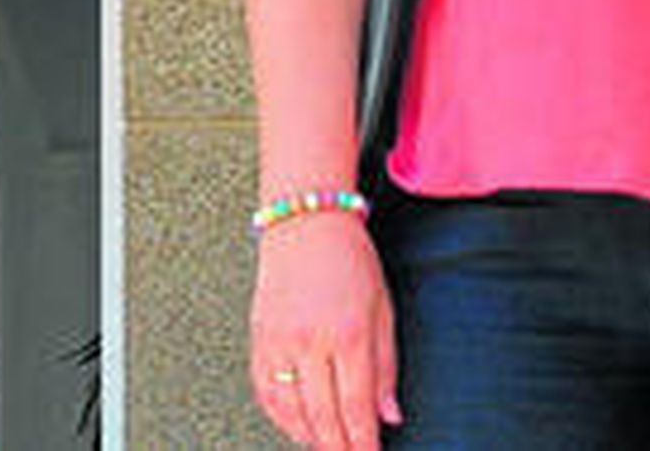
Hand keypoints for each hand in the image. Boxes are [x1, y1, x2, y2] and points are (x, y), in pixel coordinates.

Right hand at [250, 215, 400, 448]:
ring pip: (291, 412)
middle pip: (324, 417)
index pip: (357, 408)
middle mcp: (311, 340)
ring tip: (328, 445)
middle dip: (339, 448)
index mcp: (349, 333)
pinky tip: (297, 426)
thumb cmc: (350, 259)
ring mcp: (280, 340)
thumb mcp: (383, 308)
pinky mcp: (259, 337)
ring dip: (311, 437)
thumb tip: (390, 416)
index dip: (364, 443)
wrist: (305, 221)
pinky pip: (265, 393)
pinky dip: (281, 418)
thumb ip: (386, 366)